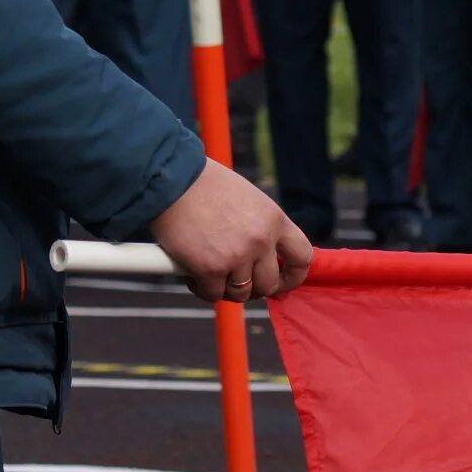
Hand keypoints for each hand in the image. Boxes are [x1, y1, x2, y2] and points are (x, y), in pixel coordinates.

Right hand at [148, 159, 313, 302]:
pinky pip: (213, 294)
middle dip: (254, 288)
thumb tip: (266, 257)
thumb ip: (262, 227)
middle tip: (237, 282)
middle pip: (269, 284)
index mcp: (275, 220)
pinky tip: (193, 276)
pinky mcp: (210, 268)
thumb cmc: (204, 185)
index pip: (302, 258)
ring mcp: (237, 256)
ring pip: (241, 293)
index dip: (293, 276)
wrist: (170, 178)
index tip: (282, 282)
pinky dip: (202, 289)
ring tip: (211, 275)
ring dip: (226, 289)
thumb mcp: (249, 200)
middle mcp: (261, 240)